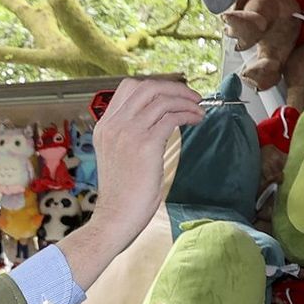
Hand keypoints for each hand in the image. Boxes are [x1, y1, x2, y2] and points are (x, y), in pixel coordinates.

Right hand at [56, 78, 204, 287]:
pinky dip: (187, 114)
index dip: (156, 86)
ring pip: (162, 100)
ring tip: (198, 110)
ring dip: (186, 101)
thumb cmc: (121, 194)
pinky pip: (171, 117)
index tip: (172, 94)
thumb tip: (158, 121)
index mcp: (105, 125)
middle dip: (175, 87)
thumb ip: (129, 135)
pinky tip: (195, 120)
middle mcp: (114, 124)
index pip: (129, 88)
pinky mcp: (145, 144)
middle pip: (147, 87)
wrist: (115, 216)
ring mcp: (128, 132)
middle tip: (192, 97)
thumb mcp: (118, 155)